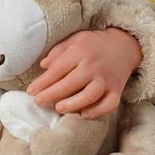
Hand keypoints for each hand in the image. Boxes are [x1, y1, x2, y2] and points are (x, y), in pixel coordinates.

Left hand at [26, 28, 141, 118]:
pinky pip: (110, 104)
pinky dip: (97, 111)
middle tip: (38, 102)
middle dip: (52, 94)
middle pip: (72, 83)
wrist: (124, 45)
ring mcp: (107, 79)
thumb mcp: (73, 40)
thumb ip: (57, 52)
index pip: (58, 69)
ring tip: (58, 108)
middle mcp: (94, 66)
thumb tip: (43, 66)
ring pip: (91, 95)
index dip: (43, 82)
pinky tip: (83, 114)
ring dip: (73, 104)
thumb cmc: (92, 45)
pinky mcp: (118, 90)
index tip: (30, 92)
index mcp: (81, 51)